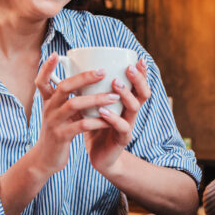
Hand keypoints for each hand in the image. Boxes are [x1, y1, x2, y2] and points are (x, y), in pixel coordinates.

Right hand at [27, 53, 115, 176]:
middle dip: (83, 78)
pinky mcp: (61, 136)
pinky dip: (96, 121)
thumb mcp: (58, 113)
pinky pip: (81, 125)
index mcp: (48, 101)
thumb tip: (85, 79)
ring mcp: (54, 122)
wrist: (46, 159)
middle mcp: (48, 109)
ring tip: (113, 97)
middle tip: (102, 72)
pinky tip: (109, 119)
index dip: (47, 67)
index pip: (42, 80)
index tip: (56, 54)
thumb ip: (68, 98)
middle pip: (63, 87)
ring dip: (95, 99)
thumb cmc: (58, 131)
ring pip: (74, 105)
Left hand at [85, 59, 148, 175]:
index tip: (138, 58)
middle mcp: (130, 112)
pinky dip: (113, 119)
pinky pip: (122, 128)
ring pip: (134, 107)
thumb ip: (88, 90)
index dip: (141, 72)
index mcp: (125, 102)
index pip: (137, 84)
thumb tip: (71, 68)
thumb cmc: (95, 127)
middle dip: (138, 79)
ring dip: (126, 94)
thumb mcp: (91, 106)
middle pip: (143, 93)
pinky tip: (104, 112)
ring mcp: (128, 125)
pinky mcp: (122, 139)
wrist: (99, 156)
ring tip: (116, 83)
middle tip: (128, 68)